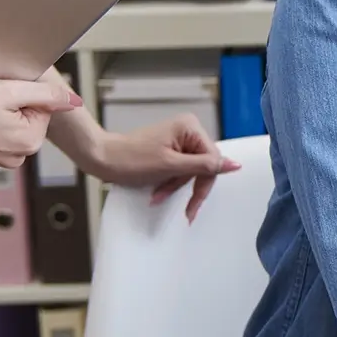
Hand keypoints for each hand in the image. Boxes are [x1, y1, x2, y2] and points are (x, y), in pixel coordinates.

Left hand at [85, 113, 242, 221]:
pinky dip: (169, 182)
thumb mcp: (171, 166)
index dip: (204, 184)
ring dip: (175, 186)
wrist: (102, 159)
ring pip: (190, 170)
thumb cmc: (130, 159)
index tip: (195, 206)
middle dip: (186, 186)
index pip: (212, 159)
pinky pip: (179, 169)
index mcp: (190, 127)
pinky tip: (157, 190)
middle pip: (202, 165)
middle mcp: (187, 129)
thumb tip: (234, 164)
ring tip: (158, 194)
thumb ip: (205, 165)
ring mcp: (177, 138)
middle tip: (183, 208)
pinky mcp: (169, 148)